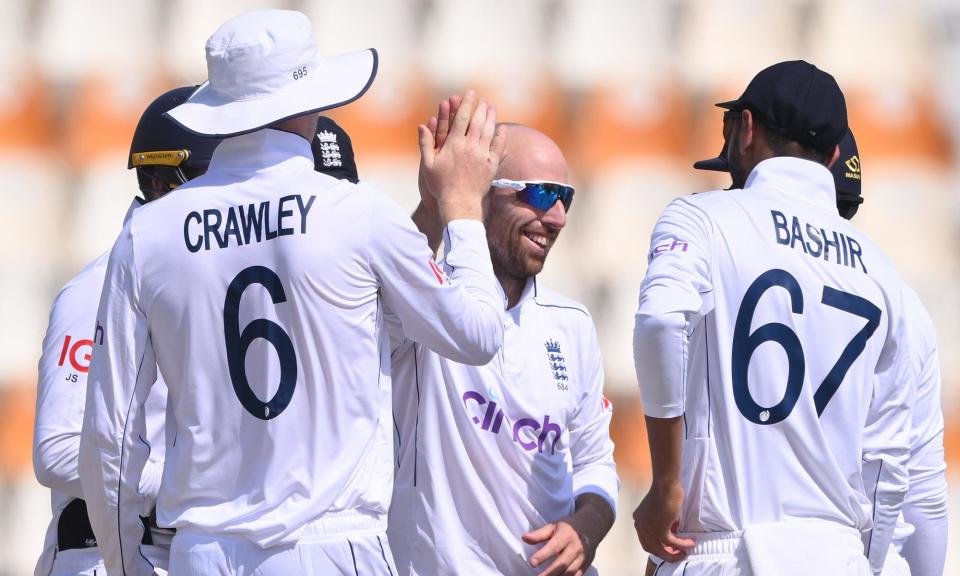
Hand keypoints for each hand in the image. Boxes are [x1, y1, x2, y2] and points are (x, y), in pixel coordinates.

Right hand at [418, 91, 505, 222]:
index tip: (470, 94)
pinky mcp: (491, 164)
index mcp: (454, 144)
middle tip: (483, 99)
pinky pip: (498, 147)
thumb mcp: (427, 165)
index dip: (467, 104)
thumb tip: (422, 126)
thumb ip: (425, 143)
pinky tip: (502, 128)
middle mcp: (470, 146)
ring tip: (492, 108)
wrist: (459, 202)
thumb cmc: (441, 185)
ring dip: (491, 117)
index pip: (462, 118)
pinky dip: (501, 136)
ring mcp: (482, 155)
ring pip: (489, 131)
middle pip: (478, 121)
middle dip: (481, 107)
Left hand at [523, 520, 588, 575]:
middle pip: (563, 563)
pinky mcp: (586, 566)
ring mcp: (582, 558)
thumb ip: (539, 534)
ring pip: (570, 572)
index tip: (532, 563)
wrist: (592, 527)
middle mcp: (576, 547)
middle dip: (549, 573)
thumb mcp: (554, 526)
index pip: (554, 546)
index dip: (543, 555)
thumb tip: (524, 538)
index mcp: (566, 535)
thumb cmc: (568, 527)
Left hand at [633, 483, 694, 561]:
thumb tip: (672, 530)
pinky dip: (682, 544)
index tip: (668, 548)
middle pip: (650, 548)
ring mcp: (648, 529)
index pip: (645, 539)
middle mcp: (640, 525)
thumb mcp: (660, 509)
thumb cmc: (665, 490)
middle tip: (676, 554)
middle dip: (664, 553)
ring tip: (683, 553)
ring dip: (673, 554)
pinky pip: (672, 543)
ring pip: (660, 550)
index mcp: (638, 519)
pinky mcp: (659, 530)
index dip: (657, 546)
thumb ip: (662, 520)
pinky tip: (690, 543)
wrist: (666, 485)